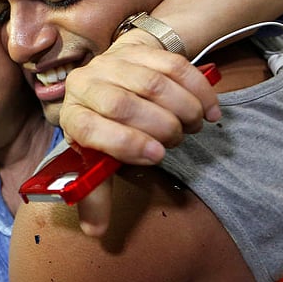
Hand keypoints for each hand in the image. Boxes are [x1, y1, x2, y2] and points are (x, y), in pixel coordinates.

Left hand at [60, 32, 220, 234]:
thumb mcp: (97, 159)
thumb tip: (95, 233)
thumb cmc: (106, 127)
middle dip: (157, 125)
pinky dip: (198, 89)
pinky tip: (210, 110)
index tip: (157, 156)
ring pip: (151, 82)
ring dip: (181, 107)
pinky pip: (173, 65)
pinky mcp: (138, 48)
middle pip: (121, 102)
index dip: (124, 143)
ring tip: (194, 126)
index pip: (89, 127)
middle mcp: (84, 83)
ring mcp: (111, 61)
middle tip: (177, 141)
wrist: (114, 77)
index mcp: (72, 114)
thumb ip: (96, 193)